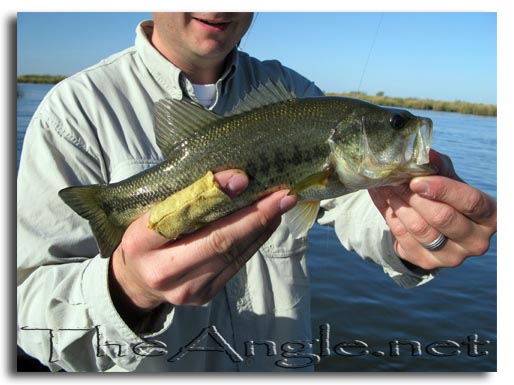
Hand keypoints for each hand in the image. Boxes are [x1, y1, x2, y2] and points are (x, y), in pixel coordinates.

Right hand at [109, 169, 296, 325]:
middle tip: (283, 194)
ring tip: (281, 204)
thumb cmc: (146, 237)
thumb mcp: (150, 212)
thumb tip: (233, 178)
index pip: (180, 216)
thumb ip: (183, 199)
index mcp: (141, 243)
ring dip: (262, 226)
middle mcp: (164, 272)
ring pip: (233, 253)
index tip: (243, 179)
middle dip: (256, 215)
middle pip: (218, 241)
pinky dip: (255, 239)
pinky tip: (268, 222)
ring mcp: (188, 289)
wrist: (137, 281)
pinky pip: (237, 263)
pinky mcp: (206, 294)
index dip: (214, 197)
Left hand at [369, 150, 496, 270]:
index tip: (416, 180)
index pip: (470, 202)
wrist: (434, 226)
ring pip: (419, 229)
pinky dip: (390, 215)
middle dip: (414, 196)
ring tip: (386, 186)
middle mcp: (475, 242)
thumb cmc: (448, 197)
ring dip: (398, 204)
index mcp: (490, 217)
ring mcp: (451, 257)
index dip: (443, 189)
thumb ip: (439, 167)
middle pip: (441, 218)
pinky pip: (403, 238)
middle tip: (395, 179)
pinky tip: (385, 200)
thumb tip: (425, 153)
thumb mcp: (449, 179)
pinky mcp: (427, 262)